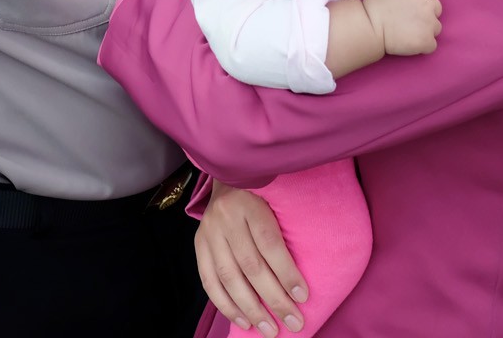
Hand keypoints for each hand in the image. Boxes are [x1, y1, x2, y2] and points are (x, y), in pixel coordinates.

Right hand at [197, 180, 306, 335]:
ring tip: (269, 329)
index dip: (286, 272)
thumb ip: (286, 233)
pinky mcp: (199, 244)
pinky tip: (243, 320)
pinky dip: (225, 305)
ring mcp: (209, 232)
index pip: (269, 243)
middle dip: (273, 299)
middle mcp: (226, 217)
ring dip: (250, 308)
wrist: (228, 179)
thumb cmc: (262, 197)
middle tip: (293, 322)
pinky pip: (209, 280)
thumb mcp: (276, 203)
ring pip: (229, 277)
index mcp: (250, 203)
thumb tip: (302, 281)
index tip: (303, 296)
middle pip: (250, 264)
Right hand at [363, 0, 442, 56]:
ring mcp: (429, 23)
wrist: (370, 26)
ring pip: (436, 27)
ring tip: (409, 32)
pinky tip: (410, 43)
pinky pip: (431, 45)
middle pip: (437, 8)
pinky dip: (423, 46)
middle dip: (427, 12)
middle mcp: (427, 4)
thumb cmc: (374, 6)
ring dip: (426, 30)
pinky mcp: (426, 41)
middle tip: (411, 18)